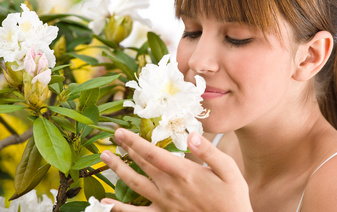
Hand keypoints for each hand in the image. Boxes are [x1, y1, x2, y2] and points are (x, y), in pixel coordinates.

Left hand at [100, 128, 252, 211]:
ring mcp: (164, 203)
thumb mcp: (228, 169)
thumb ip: (208, 151)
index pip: (152, 154)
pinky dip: (118, 209)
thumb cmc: (232, 197)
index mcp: (184, 172)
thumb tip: (191, 135)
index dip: (134, 142)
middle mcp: (169, 187)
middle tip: (113, 136)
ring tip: (105, 158)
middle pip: (141, 164)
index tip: (121, 132)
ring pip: (134, 184)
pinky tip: (104, 202)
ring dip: (118, 170)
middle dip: (125, 149)